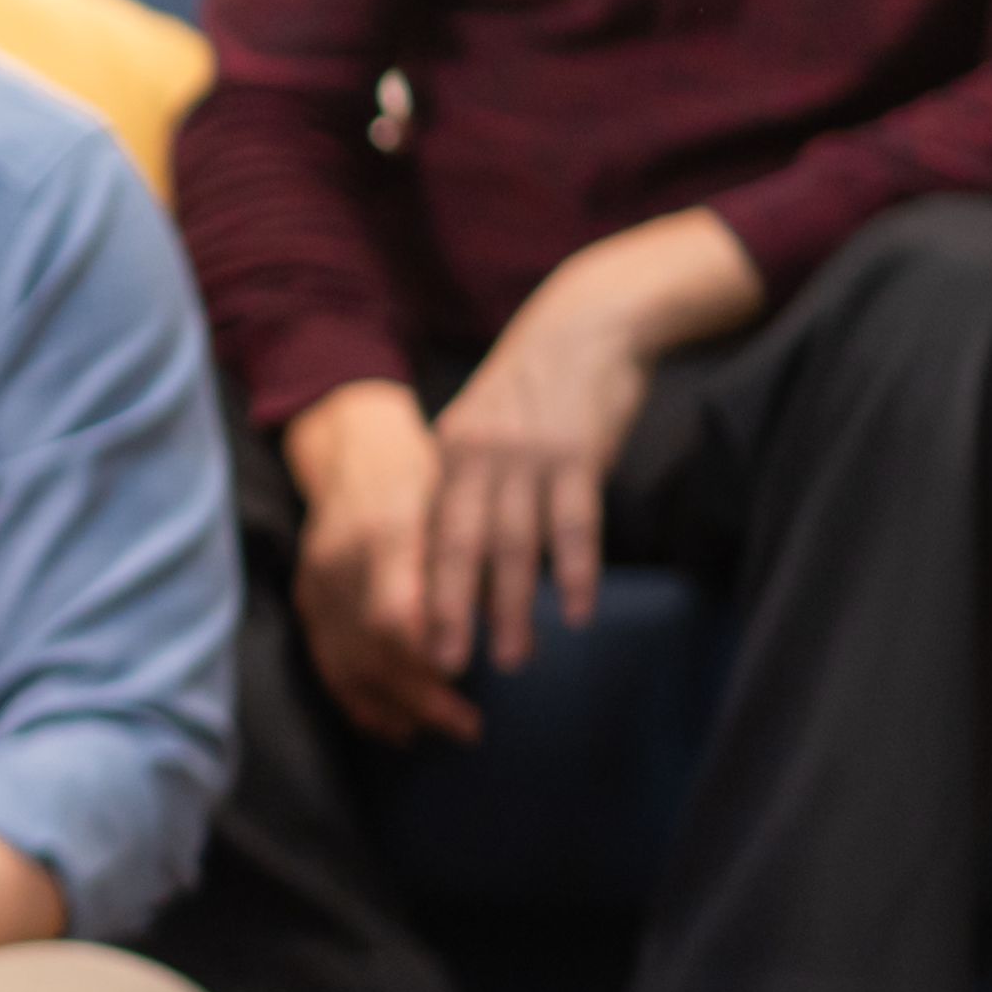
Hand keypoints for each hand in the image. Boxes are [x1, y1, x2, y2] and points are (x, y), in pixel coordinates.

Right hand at [285, 380, 475, 746]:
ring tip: (442, 732)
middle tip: (471, 727)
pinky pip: (328, 665)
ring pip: (347, 666)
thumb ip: (472, 566)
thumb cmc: (423, 476)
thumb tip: (512, 636)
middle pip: (372, 650)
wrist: (354, 450)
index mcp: (385, 532)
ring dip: (395, 708)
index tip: (469, 682)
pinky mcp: (307, 599)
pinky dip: (361, 703)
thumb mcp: (457, 505)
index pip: (395, 617)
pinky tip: (397, 727)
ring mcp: (317, 582)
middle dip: (422, 697)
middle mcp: (342, 562)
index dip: (428, 659)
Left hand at [418, 212, 753, 675]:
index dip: (415, 586)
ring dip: (512, 607)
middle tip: (443, 667)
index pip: (425, 533)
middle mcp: (478, 457)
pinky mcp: (578, 454)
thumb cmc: (535, 387)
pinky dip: (576, 572)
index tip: (404, 638)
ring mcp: (527, 456)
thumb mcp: (483, 427)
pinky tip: (578, 613)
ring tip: (512, 658)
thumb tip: (456, 548)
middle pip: (456, 546)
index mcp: (449, 455)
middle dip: (447, 610)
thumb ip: (468, 482)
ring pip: (514, 545)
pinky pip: (575, 524)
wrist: (587, 324)